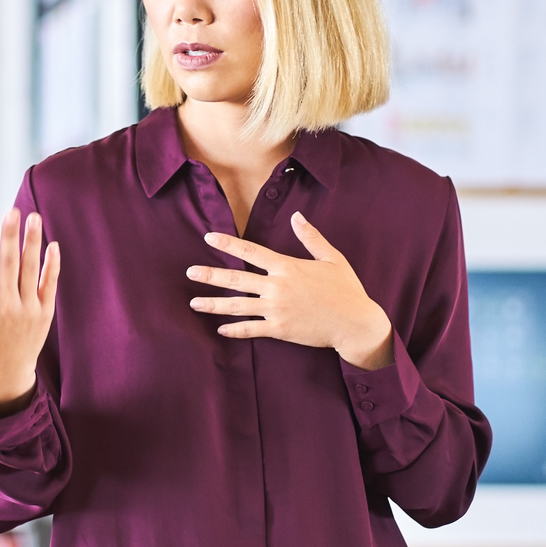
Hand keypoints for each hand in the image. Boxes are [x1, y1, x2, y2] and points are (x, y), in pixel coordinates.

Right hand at [0, 210, 60, 413]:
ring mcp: (27, 310)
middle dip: (9, 237)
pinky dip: (51, 265)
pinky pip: (49, 284)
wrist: (7, 373)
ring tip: (34, 217)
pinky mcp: (44, 313)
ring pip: (30, 270)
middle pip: (8, 265)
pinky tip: (52, 244)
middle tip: (11, 210)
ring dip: (32, 243)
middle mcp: (5, 306)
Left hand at [188, 214, 393, 369]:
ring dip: (213, 305)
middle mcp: (278, 287)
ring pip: (238, 306)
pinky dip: (234, 330)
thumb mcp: (332, 258)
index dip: (228, 244)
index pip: (251, 252)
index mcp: (287, 267)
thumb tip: (297, 216)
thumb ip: (311, 237)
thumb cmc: (346, 290)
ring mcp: (277, 310)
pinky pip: (251, 329)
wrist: (355, 323)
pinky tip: (220, 329)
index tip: (208, 238)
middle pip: (236, 280)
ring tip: (194, 303)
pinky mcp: (279, 329)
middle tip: (189, 273)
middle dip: (210, 275)